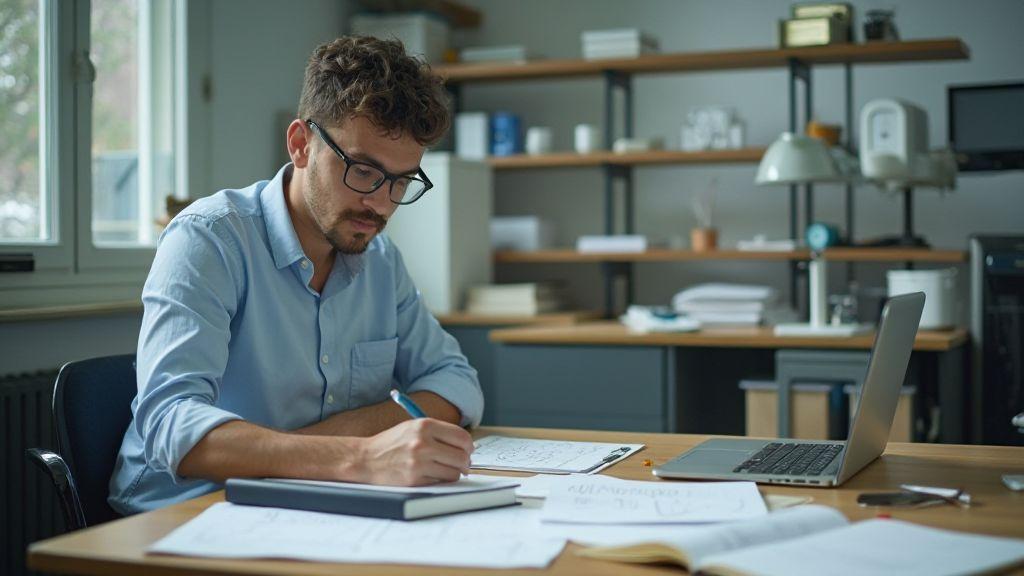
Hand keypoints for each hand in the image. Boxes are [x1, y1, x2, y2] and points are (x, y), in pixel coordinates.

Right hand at [356, 418, 473, 485]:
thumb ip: (439, 433)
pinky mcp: (415, 480)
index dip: (468, 446)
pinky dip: (439, 480)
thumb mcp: (413, 427)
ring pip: (454, 473)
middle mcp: (423, 443)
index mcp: (424, 425)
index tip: (468, 450)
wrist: (365, 459)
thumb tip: (467, 446)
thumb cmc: (391, 444)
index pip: (462, 437)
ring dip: (453, 473)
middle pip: (461, 456)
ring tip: (443, 469)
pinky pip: (440, 482)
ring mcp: (419, 462)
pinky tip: (429, 475)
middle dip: (465, 462)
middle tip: (461, 464)